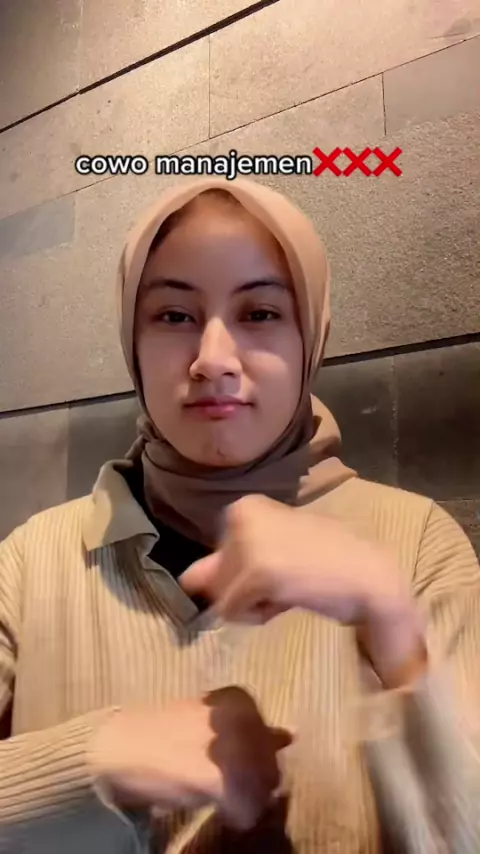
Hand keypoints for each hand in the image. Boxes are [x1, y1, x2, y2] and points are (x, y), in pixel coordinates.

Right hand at [89, 687, 291, 828]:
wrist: (119, 746)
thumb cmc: (162, 729)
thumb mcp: (211, 717)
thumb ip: (251, 726)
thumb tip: (289, 735)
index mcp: (241, 698)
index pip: (273, 738)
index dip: (254, 756)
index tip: (227, 759)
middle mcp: (246, 718)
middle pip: (272, 766)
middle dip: (254, 778)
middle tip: (221, 780)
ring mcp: (238, 750)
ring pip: (265, 790)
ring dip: (245, 796)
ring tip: (216, 791)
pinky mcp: (224, 781)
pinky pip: (247, 811)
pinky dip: (234, 814)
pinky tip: (211, 803)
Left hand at [180, 496, 425, 687]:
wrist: (368, 575)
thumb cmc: (326, 562)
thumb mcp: (271, 550)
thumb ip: (227, 564)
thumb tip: (186, 581)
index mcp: (245, 506)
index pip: (218, 556)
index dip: (245, 573)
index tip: (280, 568)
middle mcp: (239, 516)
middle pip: (215, 576)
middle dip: (244, 589)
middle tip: (285, 581)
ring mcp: (247, 543)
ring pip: (222, 595)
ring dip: (252, 604)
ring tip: (288, 589)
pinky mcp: (256, 572)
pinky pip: (233, 611)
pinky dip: (258, 614)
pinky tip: (287, 599)